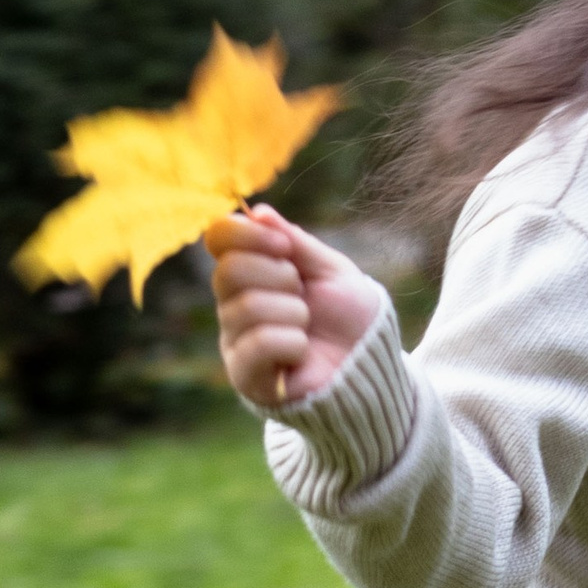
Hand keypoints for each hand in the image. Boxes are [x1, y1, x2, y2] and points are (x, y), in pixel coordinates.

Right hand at [208, 203, 380, 410]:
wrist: (368, 363)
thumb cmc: (350, 315)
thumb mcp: (331, 269)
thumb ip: (295, 242)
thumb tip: (257, 212)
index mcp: (252, 271)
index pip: (219, 238)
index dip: (247, 234)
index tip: (284, 246)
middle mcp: (233, 303)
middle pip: (229, 271)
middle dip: (280, 277)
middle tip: (302, 293)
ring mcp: (235, 339)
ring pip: (247, 307)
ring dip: (294, 313)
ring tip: (306, 326)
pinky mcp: (244, 375)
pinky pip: (258, 343)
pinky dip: (292, 342)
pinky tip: (301, 352)